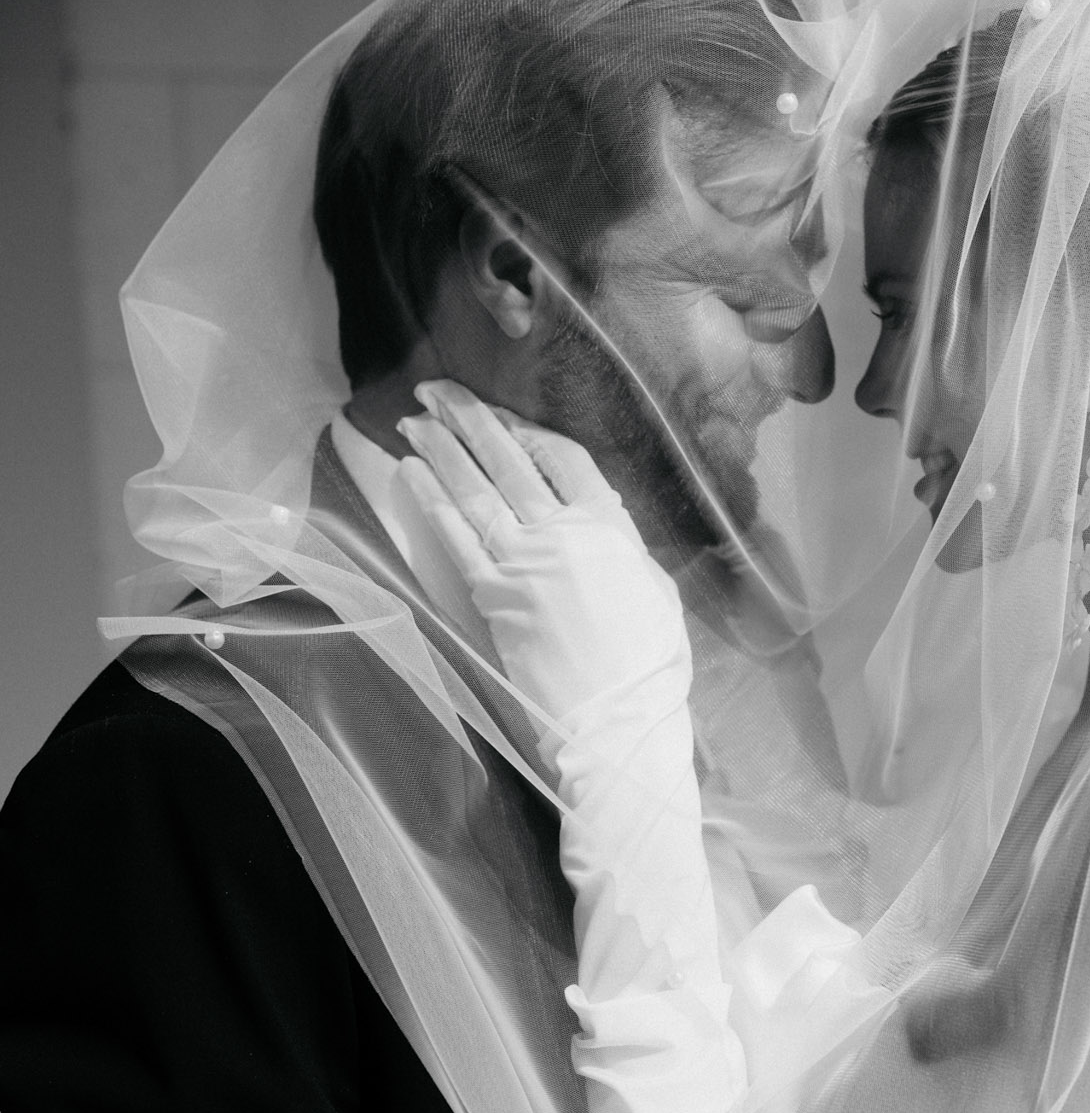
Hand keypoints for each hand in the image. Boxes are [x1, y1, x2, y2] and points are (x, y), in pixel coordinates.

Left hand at [397, 380, 687, 730]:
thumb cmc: (649, 666)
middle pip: (508, 461)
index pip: (561, 457)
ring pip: (475, 491)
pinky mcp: (493, 599)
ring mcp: (523, 565)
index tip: (498, 415)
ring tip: (413, 419)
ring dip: (440, 449)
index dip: (525, 430)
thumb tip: (599, 529)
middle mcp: (563, 534)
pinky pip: (456, 538)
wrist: (617, 722)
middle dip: (468, 420)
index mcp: (610, 527)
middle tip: (435, 389)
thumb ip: (621, 550)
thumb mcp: (655, 591)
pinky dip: (432, 501)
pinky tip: (411, 473)